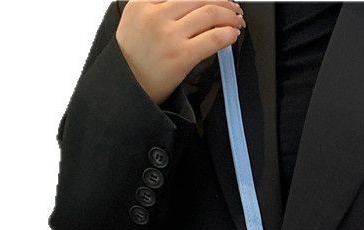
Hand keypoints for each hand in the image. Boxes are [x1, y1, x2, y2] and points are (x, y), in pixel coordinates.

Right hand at [116, 0, 245, 105]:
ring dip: (229, 15)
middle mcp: (155, 15)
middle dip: (222, 2)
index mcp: (142, 3)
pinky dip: (228, 33)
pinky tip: (232, 34)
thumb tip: (189, 6)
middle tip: (232, 8)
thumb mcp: (135, 21)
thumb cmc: (131, 59)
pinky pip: (213, 38)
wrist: (126, 87)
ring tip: (236, 21)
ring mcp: (169, 35)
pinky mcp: (181, 55)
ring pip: (209, 13)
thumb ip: (156, 7)